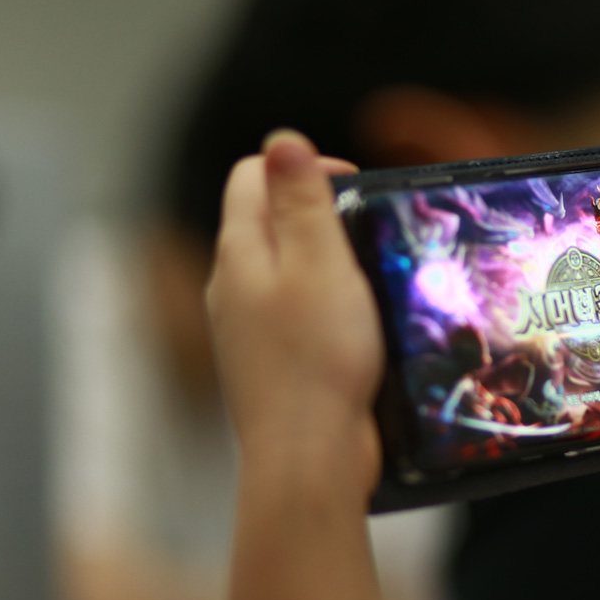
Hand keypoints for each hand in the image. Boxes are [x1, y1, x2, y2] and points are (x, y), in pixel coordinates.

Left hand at [206, 129, 382, 496]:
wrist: (307, 460)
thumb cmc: (319, 361)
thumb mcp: (321, 265)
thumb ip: (301, 202)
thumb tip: (282, 139)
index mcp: (238, 253)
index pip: (252, 175)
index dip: (304, 167)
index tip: (355, 188)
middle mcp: (230, 287)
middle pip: (265, 219)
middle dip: (317, 211)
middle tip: (368, 232)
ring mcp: (244, 329)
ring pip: (280, 268)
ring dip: (323, 260)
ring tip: (369, 277)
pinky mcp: (268, 364)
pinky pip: (291, 312)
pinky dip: (321, 303)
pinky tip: (356, 327)